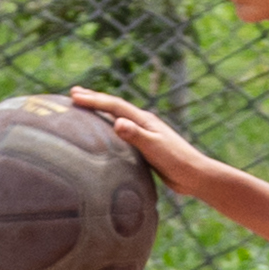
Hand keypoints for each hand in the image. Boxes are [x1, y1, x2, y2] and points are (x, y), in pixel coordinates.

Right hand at [70, 87, 212, 199]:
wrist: (195, 176)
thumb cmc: (177, 162)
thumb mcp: (155, 148)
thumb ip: (136, 135)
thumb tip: (117, 123)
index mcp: (145, 120)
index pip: (115, 106)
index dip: (94, 100)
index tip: (74, 96)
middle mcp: (143, 123)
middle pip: (115, 107)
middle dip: (94, 99)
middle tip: (73, 93)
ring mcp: (145, 134)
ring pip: (117, 118)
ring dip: (101, 111)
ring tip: (85, 107)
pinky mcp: (145, 147)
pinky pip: (121, 132)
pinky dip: (109, 127)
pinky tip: (104, 132)